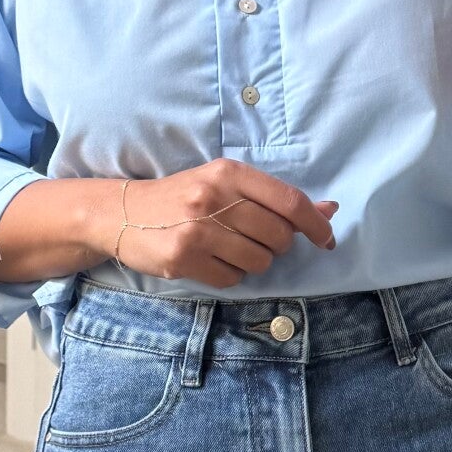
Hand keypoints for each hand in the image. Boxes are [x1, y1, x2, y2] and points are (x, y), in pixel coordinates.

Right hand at [98, 161, 337, 288]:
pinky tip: (209, 259)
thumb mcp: (225, 184)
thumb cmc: (184, 197)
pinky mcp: (183, 258)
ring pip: (259, 262)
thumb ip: (275, 198)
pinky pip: (232, 279)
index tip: (326, 239)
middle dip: (276, 245)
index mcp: (229, 172)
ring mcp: (198, 230)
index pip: (290, 201)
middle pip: (279, 237)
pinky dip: (229, 274)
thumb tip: (329, 210)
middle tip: (253, 238)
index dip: (316, 224)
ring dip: (252, 261)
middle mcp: (214, 198)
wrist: (122, 212)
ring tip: (226, 247)